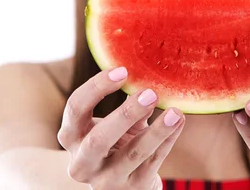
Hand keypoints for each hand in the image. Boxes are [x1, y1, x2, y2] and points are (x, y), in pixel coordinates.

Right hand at [57, 67, 184, 189]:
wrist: (121, 186)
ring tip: (175, 112)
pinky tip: (178, 123)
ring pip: (133, 154)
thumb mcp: (111, 124)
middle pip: (98, 139)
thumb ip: (127, 105)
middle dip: (126, 115)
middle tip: (150, 93)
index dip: (96, 87)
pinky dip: (167, 140)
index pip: (75, 108)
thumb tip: (148, 77)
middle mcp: (81, 163)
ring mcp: (105, 181)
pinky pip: (153, 162)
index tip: (122, 71)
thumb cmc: (114, 144)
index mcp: (70, 137)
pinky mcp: (132, 189)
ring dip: (157, 131)